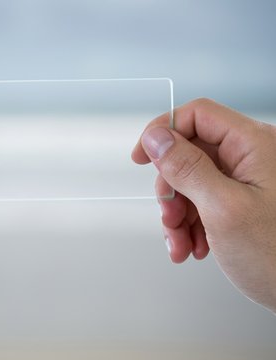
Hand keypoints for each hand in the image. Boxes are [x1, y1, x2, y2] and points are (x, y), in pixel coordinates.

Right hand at [132, 98, 275, 313]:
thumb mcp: (222, 209)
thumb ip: (187, 168)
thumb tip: (156, 137)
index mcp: (255, 145)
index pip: (198, 115)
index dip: (164, 131)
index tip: (141, 158)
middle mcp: (252, 157)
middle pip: (189, 153)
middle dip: (171, 189)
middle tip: (169, 217)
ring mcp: (247, 181)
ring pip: (191, 182)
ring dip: (178, 214)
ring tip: (181, 243)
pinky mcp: (242, 201)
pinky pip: (202, 202)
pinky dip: (190, 225)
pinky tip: (193, 247)